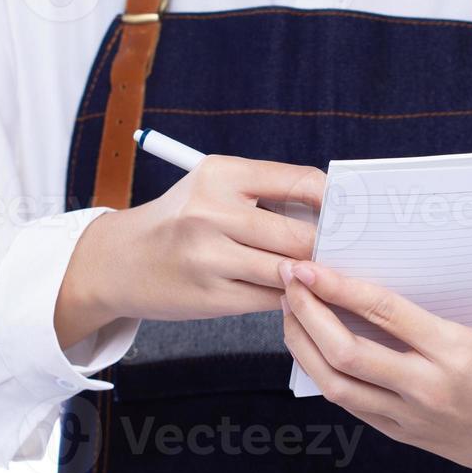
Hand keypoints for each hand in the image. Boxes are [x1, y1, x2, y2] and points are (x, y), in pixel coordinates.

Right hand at [55, 156, 324, 346]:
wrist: (119, 261)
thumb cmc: (180, 221)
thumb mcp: (213, 188)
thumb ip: (266, 194)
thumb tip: (335, 213)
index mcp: (222, 174)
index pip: (301, 182)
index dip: (336, 202)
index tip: (352, 214)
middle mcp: (213, 212)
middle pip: (301, 234)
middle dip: (327, 247)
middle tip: (347, 253)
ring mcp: (210, 257)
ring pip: (290, 272)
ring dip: (311, 277)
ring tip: (324, 275)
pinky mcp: (211, 296)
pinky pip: (271, 299)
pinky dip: (290, 297)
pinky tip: (295, 293)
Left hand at [279, 192, 471, 472]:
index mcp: (459, 354)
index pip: (385, 316)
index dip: (339, 289)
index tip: (308, 266)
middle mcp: (428, 389)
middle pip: (346, 353)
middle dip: (306, 314)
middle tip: (286, 280)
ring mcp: (411, 417)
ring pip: (337, 385)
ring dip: (303, 346)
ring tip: (289, 310)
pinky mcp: (404, 433)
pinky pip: (350, 405)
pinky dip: (323, 374)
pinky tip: (311, 345)